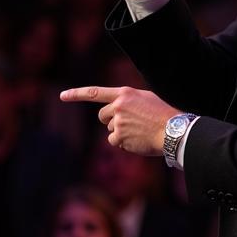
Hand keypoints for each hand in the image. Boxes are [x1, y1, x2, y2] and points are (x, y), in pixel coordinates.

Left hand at [60, 85, 176, 156]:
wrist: (174, 129)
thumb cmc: (164, 114)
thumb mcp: (145, 99)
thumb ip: (127, 102)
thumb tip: (115, 113)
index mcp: (125, 94)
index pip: (95, 93)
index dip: (77, 94)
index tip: (62, 96)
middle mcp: (118, 106)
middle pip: (103, 116)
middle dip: (111, 121)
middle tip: (130, 123)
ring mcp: (118, 122)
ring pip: (111, 131)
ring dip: (121, 133)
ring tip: (140, 131)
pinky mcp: (120, 137)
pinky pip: (115, 142)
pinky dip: (124, 143)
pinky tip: (138, 140)